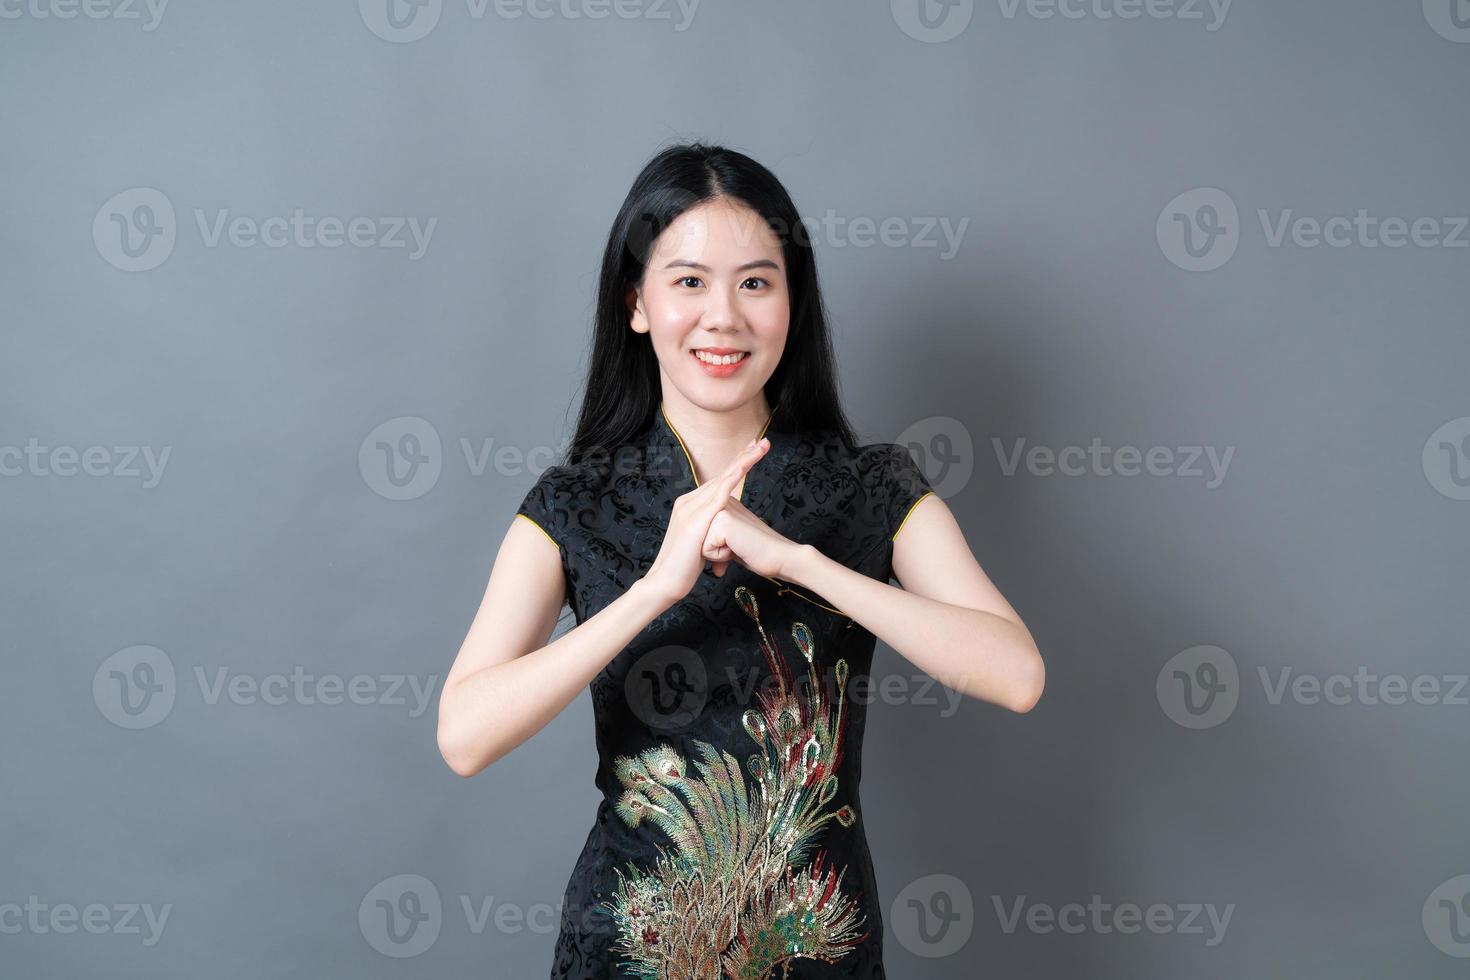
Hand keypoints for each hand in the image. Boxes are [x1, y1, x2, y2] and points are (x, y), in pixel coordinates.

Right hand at [643, 436, 769, 603]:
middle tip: (763, 441)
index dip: (737, 464)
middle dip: (744, 456)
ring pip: (721, 480)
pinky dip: (731, 480)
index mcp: (689, 505)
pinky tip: (744, 468)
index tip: (753, 451)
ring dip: (743, 462)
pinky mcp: (695, 522)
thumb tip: (725, 532)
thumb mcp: (702, 543)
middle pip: (721, 475)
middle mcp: (688, 502)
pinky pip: (716, 496)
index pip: (718, 481)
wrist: (664, 584)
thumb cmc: (685, 568)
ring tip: (760, 447)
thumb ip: (712, 531)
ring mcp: (690, 510)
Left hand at [700, 495, 803, 580]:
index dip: (715, 547)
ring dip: (718, 554)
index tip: (737, 545)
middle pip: (698, 538)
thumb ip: (715, 538)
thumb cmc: (756, 553)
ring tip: (738, 547)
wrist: (778, 558)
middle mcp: (721, 503)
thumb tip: (701, 550)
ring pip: (700, 543)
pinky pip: (706, 549)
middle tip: (739, 547)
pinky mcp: (723, 521)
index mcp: (723, 504)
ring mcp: (722, 509)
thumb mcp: (730, 542)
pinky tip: (738, 549)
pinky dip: (721, 557)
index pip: (702, 533)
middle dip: (714, 551)